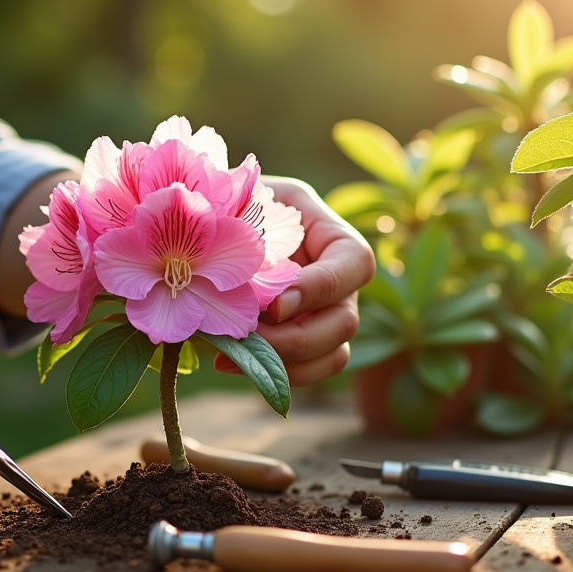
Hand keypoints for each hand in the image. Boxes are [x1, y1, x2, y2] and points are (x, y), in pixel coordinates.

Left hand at [214, 176, 374, 385]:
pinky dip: (272, 374)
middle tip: (245, 339)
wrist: (218, 230)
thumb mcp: (244, 196)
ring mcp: (326, 316)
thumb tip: (231, 266)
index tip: (274, 306)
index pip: (353, 264)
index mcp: (333, 237)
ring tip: (230, 359)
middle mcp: (340, 283)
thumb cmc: (236, 203)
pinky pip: (306, 371)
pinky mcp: (304, 342)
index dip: (319, 289)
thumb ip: (246, 218)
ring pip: (333, 356)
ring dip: (286, 365)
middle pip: (346, 321)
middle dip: (296, 339)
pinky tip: (227, 363)